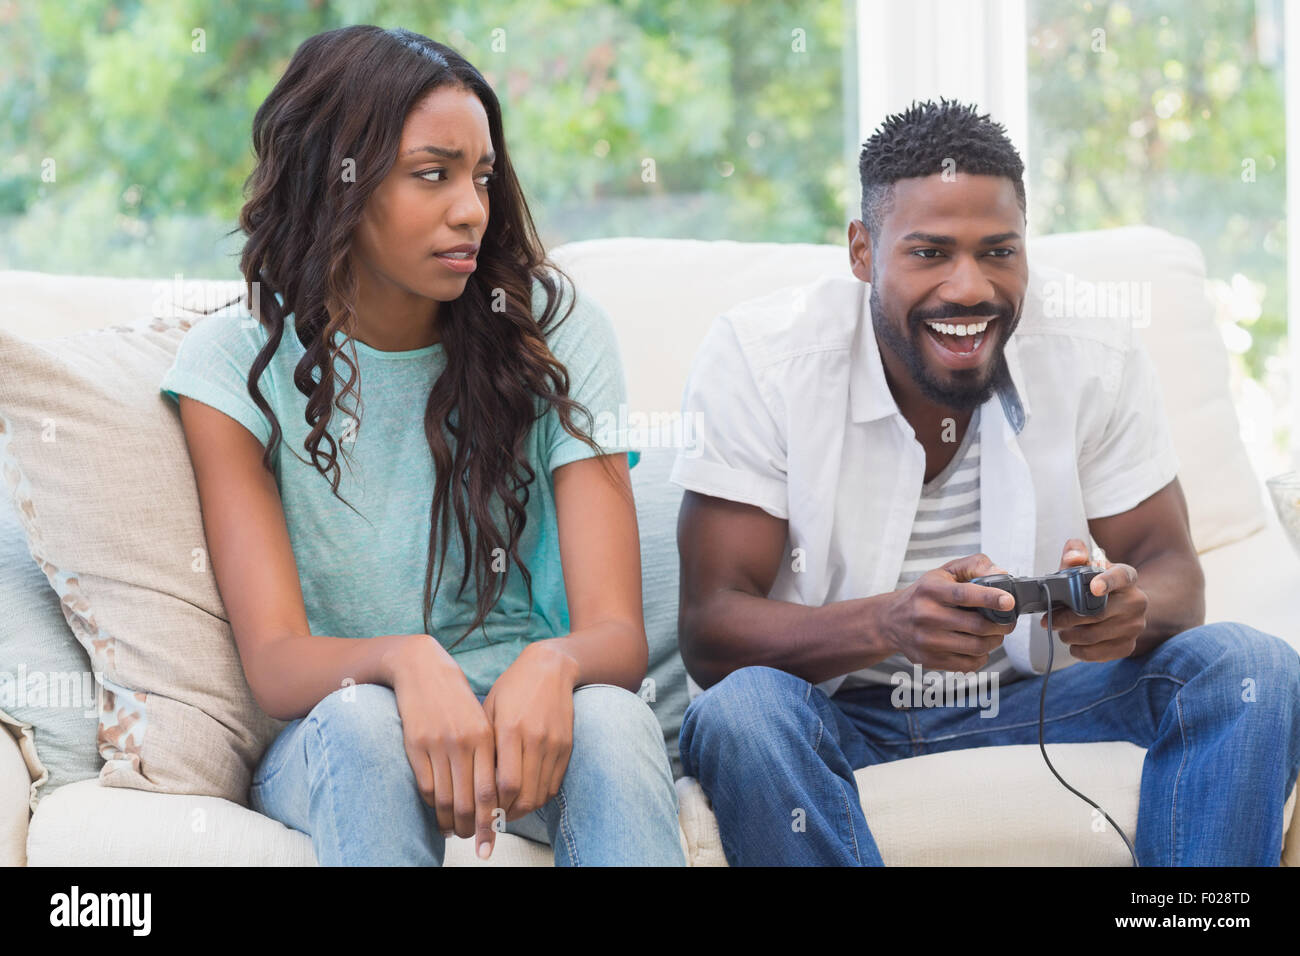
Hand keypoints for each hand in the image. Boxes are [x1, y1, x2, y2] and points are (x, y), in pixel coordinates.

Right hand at [385, 634, 497, 858]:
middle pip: (471, 801)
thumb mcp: (480, 720)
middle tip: (475, 841)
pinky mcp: (415, 745)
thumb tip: (494, 796)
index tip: (492, 838)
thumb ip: (488, 753)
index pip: (492, 791)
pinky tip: (437, 811)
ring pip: (447, 799)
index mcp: (486, 736)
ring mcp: (438, 744)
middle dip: (473, 828)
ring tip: (455, 831)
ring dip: (451, 822)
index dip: (493, 820)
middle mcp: (464, 742)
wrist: (422, 668)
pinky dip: (433, 805)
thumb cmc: (456, 699)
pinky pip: (426, 787)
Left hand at [482, 641, 578, 822]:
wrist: (550, 667)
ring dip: (523, 810)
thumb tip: (472, 784)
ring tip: (507, 813)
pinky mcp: (567, 746)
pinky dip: (539, 797)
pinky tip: (525, 797)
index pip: (505, 783)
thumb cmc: (511, 688)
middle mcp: (535, 738)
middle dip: (507, 815)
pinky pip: (554, 784)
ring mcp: (554, 743)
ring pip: (541, 793)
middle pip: (524, 794)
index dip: (494, 806)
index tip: (481, 815)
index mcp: (510, 729)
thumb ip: (483, 745)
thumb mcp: (489, 709)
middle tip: (493, 821)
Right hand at [881, 552, 1018, 671]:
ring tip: (994, 633)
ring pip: (976, 646)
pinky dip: (982, 656)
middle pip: (976, 625)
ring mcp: (927, 640)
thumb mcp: (944, 572)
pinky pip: (968, 664)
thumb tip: (1000, 573)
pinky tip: (978, 647)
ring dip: (995, 641)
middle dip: (1002, 625)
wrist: (891, 620)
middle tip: (1008, 621)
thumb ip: (974, 566)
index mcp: (930, 590)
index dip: (990, 598)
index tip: (1009, 601)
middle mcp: (926, 616)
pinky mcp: (929, 660)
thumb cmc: (924, 594)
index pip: (963, 594)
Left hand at [1039, 537, 1147, 661]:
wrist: (1118, 608)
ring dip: (1069, 635)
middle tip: (1050, 620)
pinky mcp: (1128, 645)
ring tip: (1060, 630)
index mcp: (1127, 577)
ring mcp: (1135, 626)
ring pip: (1094, 636)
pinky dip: (1079, 651)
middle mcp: (1136, 601)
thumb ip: (1075, 555)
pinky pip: (1098, 653)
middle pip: (1097, 614)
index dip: (1107, 581)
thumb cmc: (1094, 585)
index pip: (1121, 576)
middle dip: (1067, 618)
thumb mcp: (1083, 566)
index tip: (1093, 587)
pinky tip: (1073, 644)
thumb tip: (1073, 557)